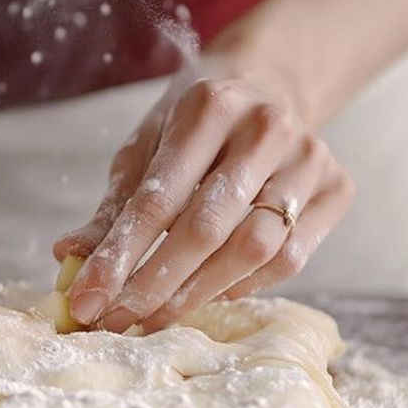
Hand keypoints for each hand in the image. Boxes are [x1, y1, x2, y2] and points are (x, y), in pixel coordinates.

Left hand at [53, 70, 354, 332]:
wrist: (270, 85)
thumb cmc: (195, 126)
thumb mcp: (147, 148)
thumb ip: (114, 206)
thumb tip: (69, 256)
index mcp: (208, 107)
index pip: (158, 198)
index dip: (119, 256)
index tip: (87, 299)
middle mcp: (266, 127)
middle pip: (206, 229)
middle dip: (155, 285)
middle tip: (117, 321)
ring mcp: (310, 158)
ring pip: (253, 249)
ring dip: (197, 294)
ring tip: (153, 317)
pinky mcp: (337, 187)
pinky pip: (290, 259)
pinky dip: (245, 285)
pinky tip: (209, 293)